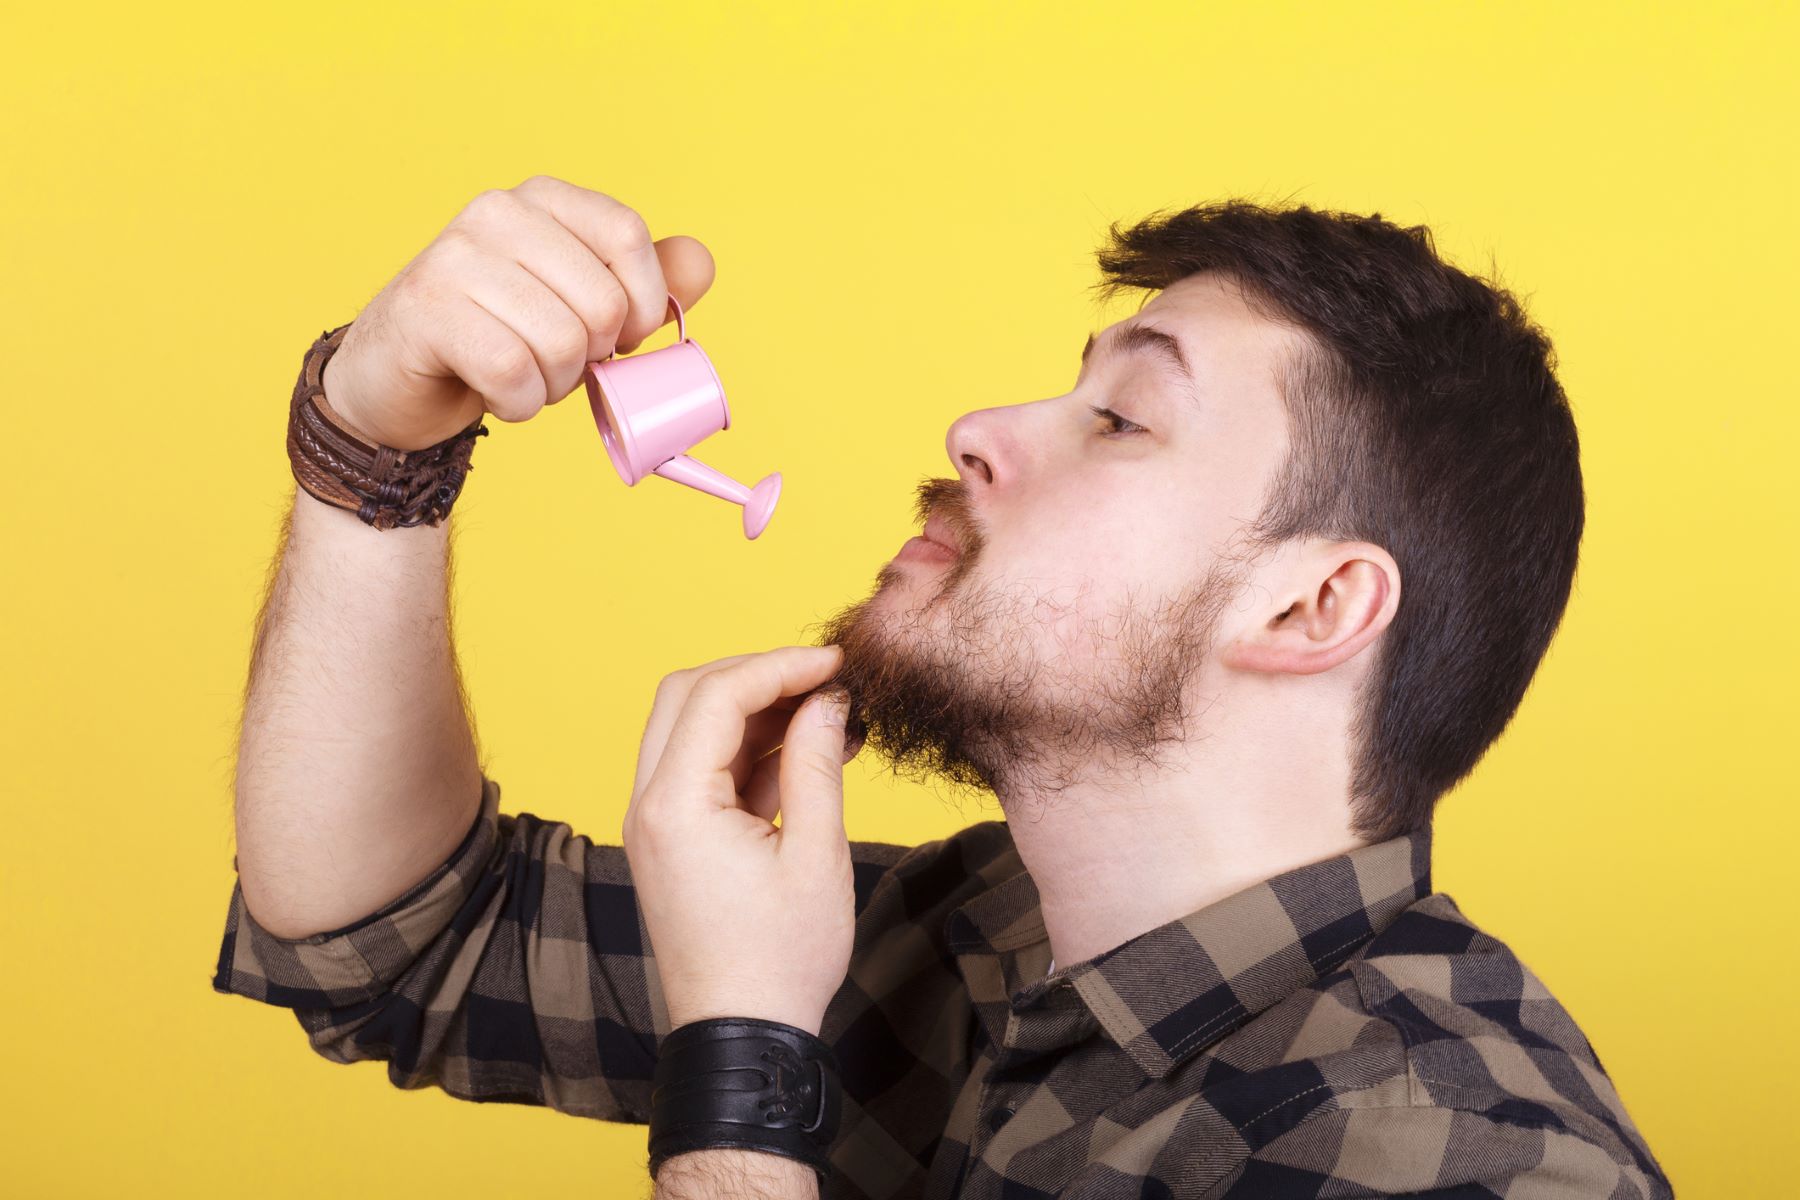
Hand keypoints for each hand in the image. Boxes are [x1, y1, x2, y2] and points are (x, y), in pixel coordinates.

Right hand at [320, 175, 715, 448]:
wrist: (397, 379)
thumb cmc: (501, 338)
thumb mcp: (581, 306)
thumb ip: (645, 284)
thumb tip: (701, 263)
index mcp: (542, 199)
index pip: (628, 234)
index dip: (645, 302)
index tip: (626, 338)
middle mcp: (496, 212)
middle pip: (602, 301)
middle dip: (592, 357)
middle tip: (554, 363)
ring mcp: (454, 257)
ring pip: (561, 343)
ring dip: (554, 386)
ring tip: (522, 377)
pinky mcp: (426, 311)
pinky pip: (514, 373)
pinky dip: (519, 404)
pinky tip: (497, 393)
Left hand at [623, 645, 862, 1037]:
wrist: (743, 1036)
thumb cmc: (781, 960)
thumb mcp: (815, 856)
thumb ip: (816, 764)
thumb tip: (827, 700)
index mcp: (675, 806)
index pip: (717, 695)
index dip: (780, 665)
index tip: (836, 663)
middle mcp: (648, 806)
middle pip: (687, 696)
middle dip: (758, 676)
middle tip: (825, 681)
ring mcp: (654, 824)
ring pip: (691, 729)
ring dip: (756, 713)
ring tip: (830, 718)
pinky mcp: (671, 841)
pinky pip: (702, 770)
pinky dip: (748, 752)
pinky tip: (807, 754)